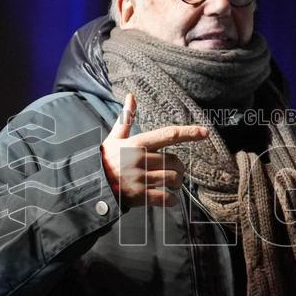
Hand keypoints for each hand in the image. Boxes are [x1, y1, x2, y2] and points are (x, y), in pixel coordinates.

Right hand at [100, 93, 208, 207]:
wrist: (90, 184)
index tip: (205, 132)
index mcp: (136, 143)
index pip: (168, 135)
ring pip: (172, 179)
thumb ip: (126, 118)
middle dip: (179, 168)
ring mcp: (139, 178)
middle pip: (174, 161)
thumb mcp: (114, 137)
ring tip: (173, 185)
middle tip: (177, 172)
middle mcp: (139, 159)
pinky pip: (164, 198)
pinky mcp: (138, 195)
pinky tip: (169, 199)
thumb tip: (131, 96)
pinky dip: (171, 200)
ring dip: (177, 183)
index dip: (189, 133)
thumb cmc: (105, 159)